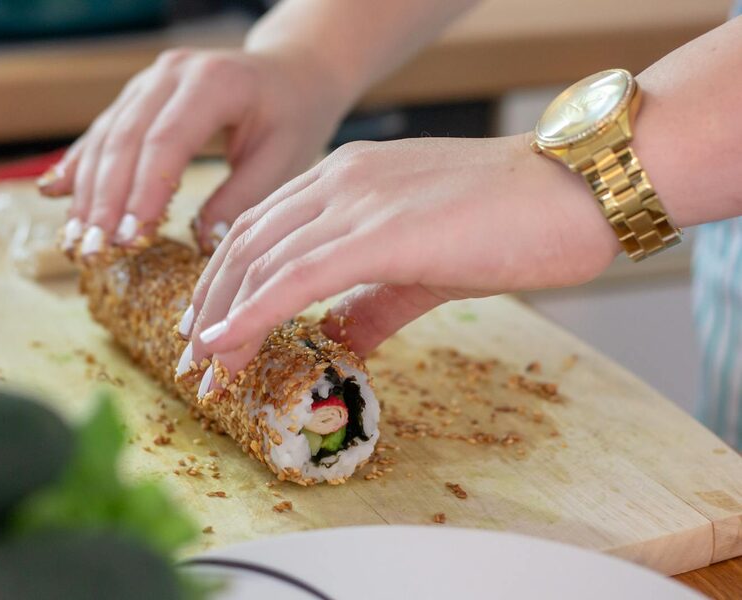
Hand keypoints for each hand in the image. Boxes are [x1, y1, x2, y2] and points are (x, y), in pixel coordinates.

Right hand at [39, 47, 347, 252]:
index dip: (142, 191)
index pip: (166, 140)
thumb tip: (201, 241)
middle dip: (105, 199)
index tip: (128, 238)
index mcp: (213, 81)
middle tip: (93, 250)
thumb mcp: (284, 159)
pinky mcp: (138, 97)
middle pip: (125, 139)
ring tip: (75, 240)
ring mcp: (149, 82)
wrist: (291, 74)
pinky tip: (53, 193)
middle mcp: (172, 74)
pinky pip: (104, 133)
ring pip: (107, 137)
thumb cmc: (293, 117)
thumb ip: (242, 198)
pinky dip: (81, 166)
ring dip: (87, 191)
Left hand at [183, 135, 619, 390]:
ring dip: (223, 317)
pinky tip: (226, 343)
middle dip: (211, 305)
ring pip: (261, 260)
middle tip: (194, 360)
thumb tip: (337, 340)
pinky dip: (253, 311)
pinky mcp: (382, 231)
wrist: (576, 189)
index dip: (227, 284)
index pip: (263, 231)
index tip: (211, 333)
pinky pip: (297, 275)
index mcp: (345, 180)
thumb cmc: (511, 222)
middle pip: (245, 244)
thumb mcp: (423, 267)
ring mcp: (358, 200)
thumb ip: (372, 302)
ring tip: (204, 368)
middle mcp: (340, 180)